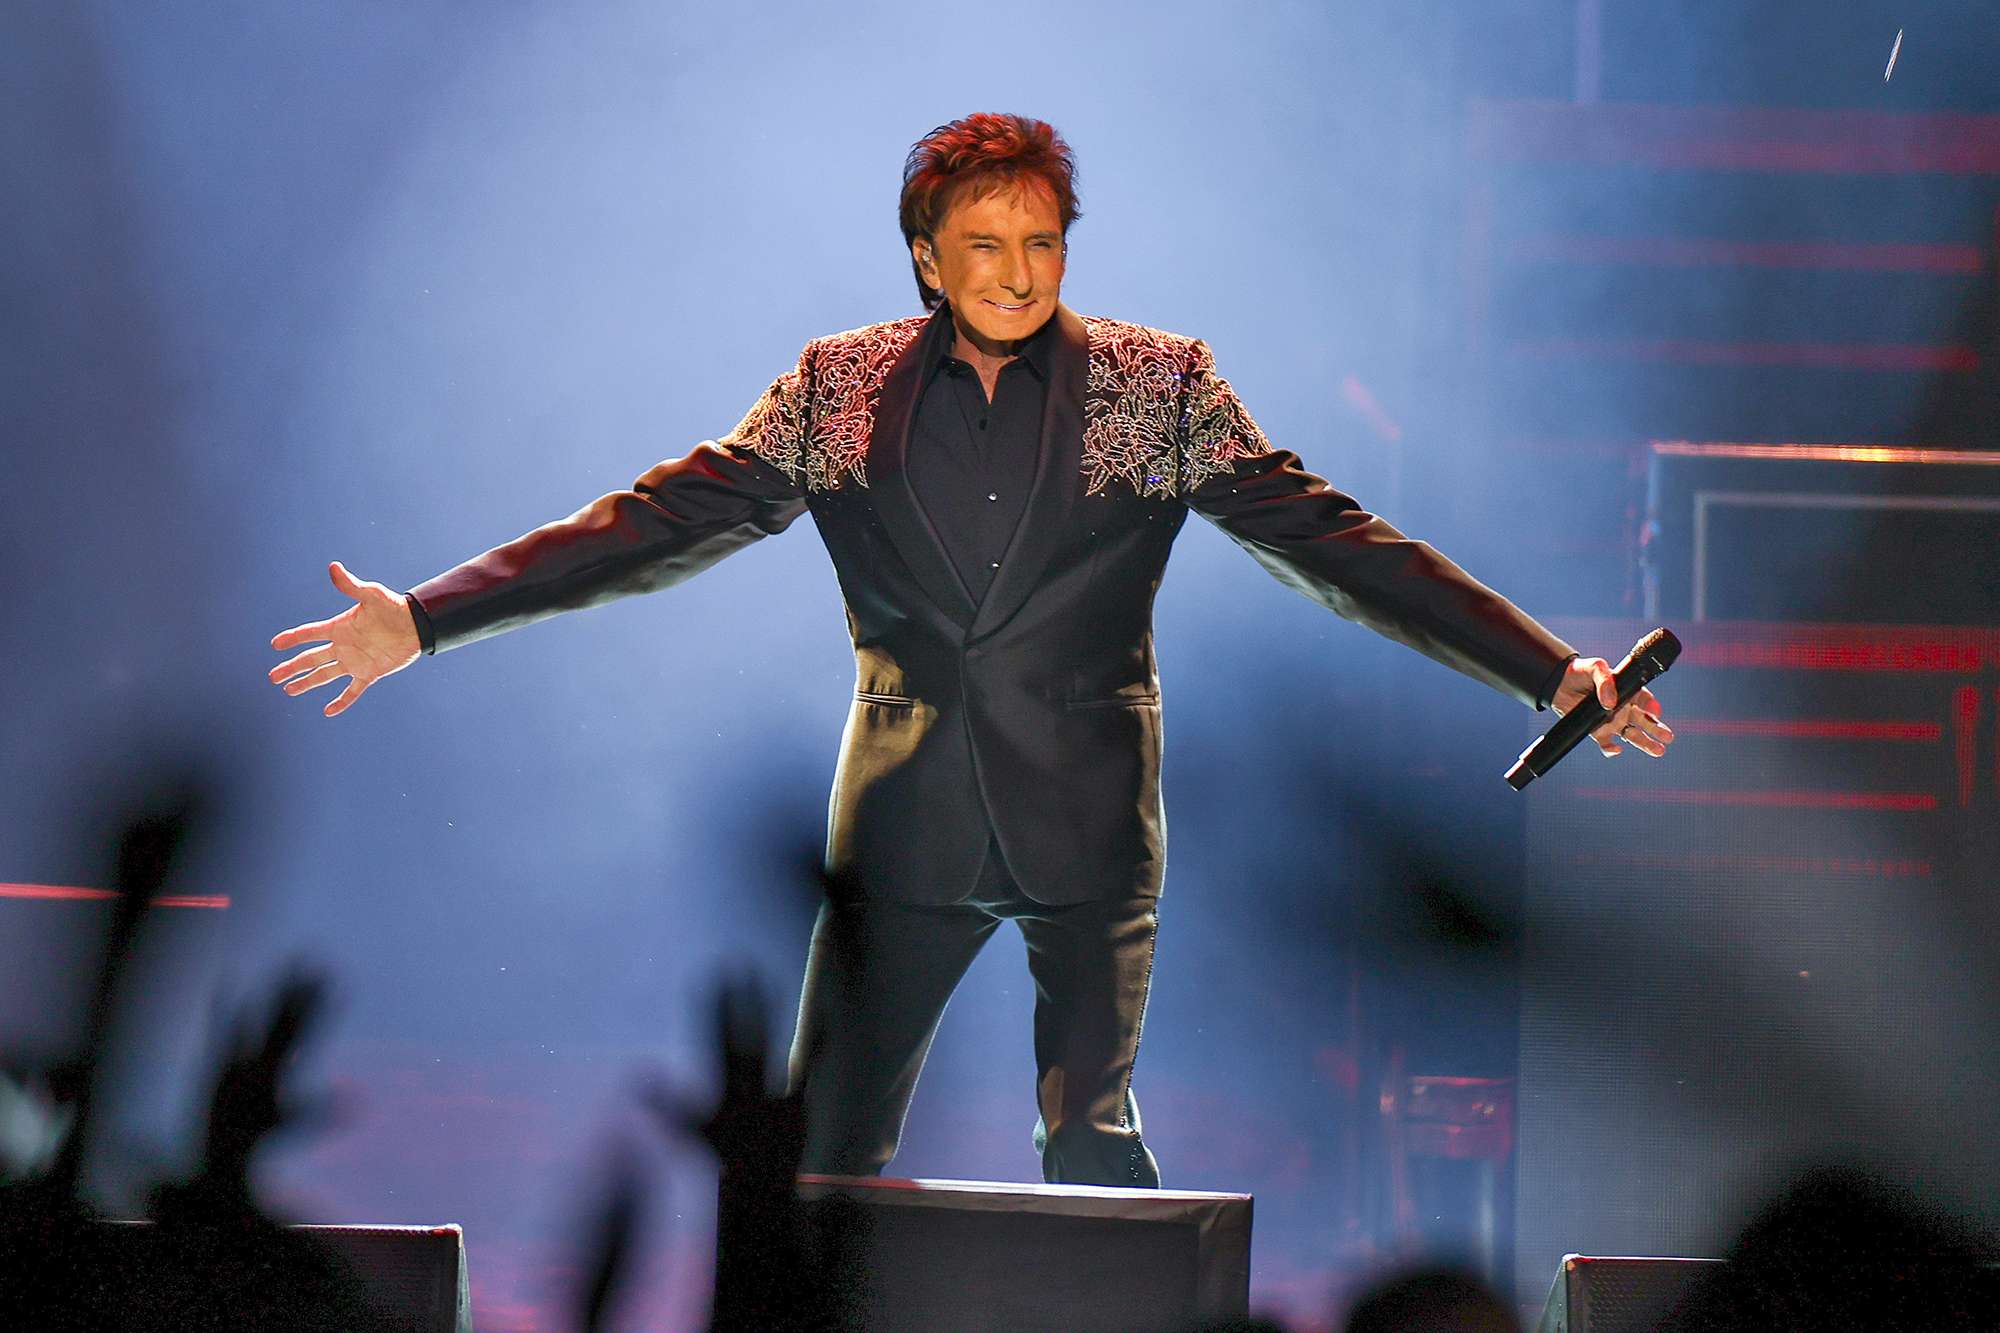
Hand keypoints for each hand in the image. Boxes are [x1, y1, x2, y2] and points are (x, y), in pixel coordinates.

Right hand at [269, 562, 421, 716]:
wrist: (418, 625)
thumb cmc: (394, 607)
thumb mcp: (371, 595)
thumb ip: (351, 586)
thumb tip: (334, 567)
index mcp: (339, 628)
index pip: (309, 633)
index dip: (292, 639)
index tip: (275, 644)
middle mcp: (343, 646)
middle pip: (311, 659)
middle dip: (291, 668)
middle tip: (272, 677)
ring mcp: (355, 661)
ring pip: (324, 675)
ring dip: (307, 683)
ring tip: (288, 690)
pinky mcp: (369, 673)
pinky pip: (352, 691)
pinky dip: (342, 701)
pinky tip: (329, 711)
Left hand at [1550, 656, 1674, 757]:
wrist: (1559, 683)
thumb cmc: (1581, 672)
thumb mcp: (1595, 667)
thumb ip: (1605, 680)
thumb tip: (1611, 703)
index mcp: (1627, 691)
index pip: (1645, 700)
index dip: (1652, 706)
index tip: (1655, 711)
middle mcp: (1623, 709)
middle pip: (1645, 721)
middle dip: (1657, 729)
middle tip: (1668, 737)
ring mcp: (1612, 721)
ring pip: (1632, 735)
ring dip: (1645, 743)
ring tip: (1659, 751)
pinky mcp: (1597, 731)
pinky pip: (1607, 744)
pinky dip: (1611, 749)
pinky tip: (1616, 749)